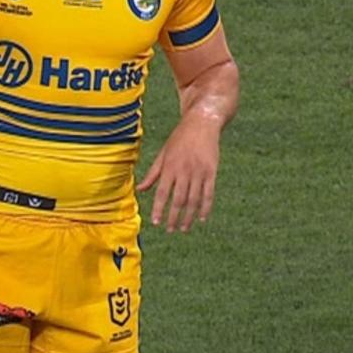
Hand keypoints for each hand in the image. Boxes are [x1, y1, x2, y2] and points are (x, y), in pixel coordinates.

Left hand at [136, 115, 221, 232]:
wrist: (201, 123)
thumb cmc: (179, 139)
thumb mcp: (163, 154)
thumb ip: (153, 173)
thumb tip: (140, 190)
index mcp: (169, 167)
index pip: (162, 193)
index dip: (159, 209)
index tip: (156, 222)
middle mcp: (184, 171)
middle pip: (178, 200)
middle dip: (173, 217)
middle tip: (170, 230)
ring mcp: (199, 172)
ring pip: (194, 200)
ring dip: (188, 217)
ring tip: (184, 228)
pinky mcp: (211, 172)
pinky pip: (208, 194)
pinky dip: (205, 208)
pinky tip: (201, 219)